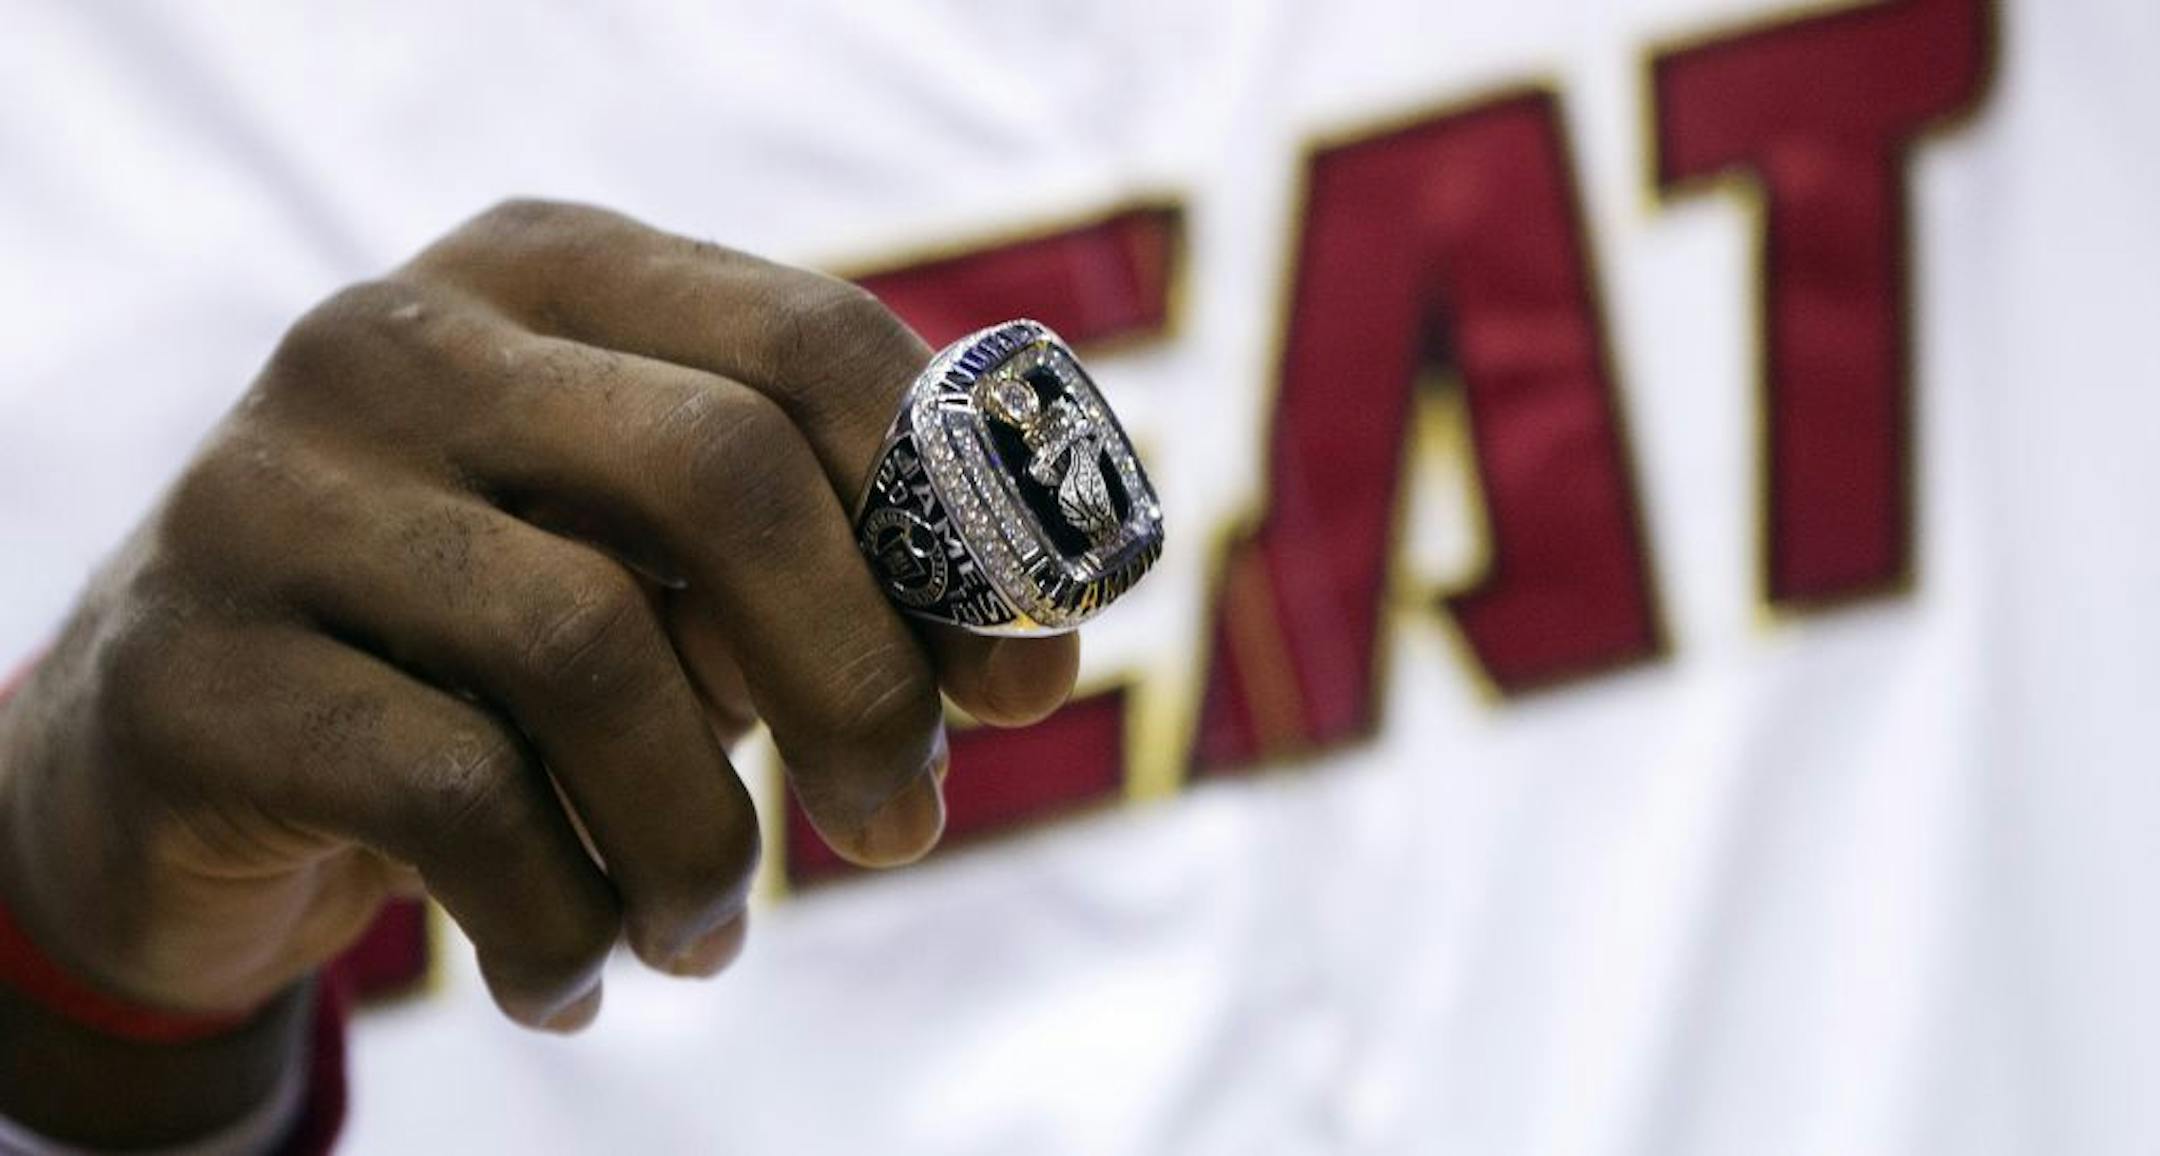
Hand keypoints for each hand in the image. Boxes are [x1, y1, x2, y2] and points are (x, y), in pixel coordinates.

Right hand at [0, 200, 1079, 1037]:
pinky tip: (576, 974)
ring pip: (589, 648)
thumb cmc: (488, 647)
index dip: (953, 519)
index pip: (810, 337)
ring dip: (698, 838)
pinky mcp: (199, 666)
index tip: (1021, 683)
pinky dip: (560, 916)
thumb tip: (1028, 647)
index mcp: (550, 274)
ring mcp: (277, 490)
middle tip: (900, 826)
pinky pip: (455, 799)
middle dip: (856, 677)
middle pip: (719, 469)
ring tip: (703, 932)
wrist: (181, 744)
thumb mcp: (666, 579)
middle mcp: (404, 340)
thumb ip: (829, 574)